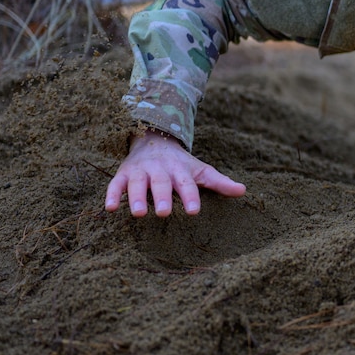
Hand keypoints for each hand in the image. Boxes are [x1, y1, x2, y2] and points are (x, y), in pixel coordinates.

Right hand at [104, 129, 245, 216]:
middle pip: (161, 184)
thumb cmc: (181, 164)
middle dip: (161, 197)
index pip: (187, 184)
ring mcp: (140, 172)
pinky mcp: (123, 175)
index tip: (194, 211)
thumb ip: (220, 182)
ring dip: (136, 198)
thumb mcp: (201, 171)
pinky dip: (112, 195)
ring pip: (137, 184)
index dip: (190, 196)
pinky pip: (115, 185)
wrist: (154, 140)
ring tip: (138, 213)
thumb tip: (244, 191)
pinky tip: (110, 209)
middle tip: (163, 213)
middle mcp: (160, 170)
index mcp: (180, 170)